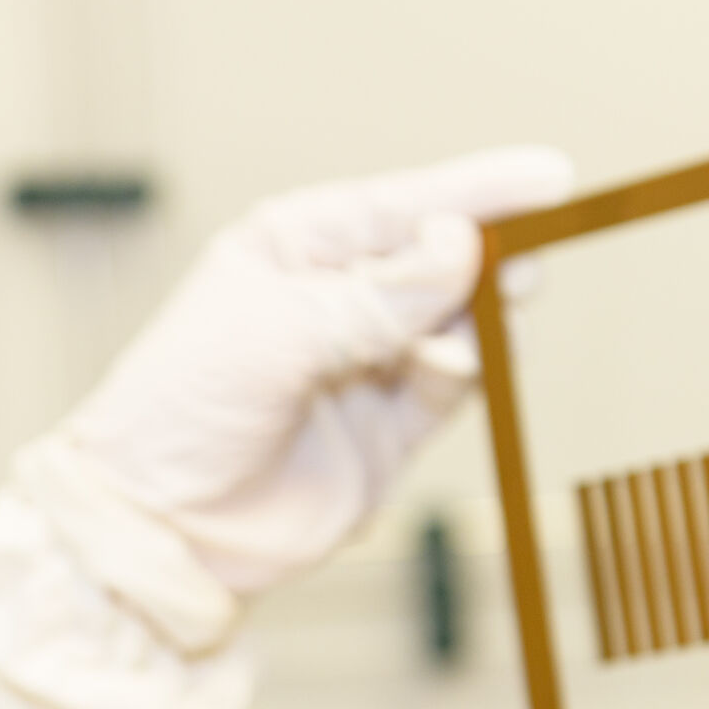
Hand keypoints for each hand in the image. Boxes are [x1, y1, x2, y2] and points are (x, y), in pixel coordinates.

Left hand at [17, 149, 571, 648]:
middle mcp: (335, 299)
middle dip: (489, 254)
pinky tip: (453, 367)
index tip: (548, 179)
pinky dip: (463, 374)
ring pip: (455, 324)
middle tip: (531, 256)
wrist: (160, 529)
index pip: (398, 205)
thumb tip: (456, 245)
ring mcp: (365, 365)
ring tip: (497, 311)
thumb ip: (373, 297)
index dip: (475, 191)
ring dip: (481, 318)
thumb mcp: (272, 335)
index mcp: (293, 248)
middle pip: (437, 260)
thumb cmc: (179, 414)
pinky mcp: (388, 430)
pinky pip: (449, 387)